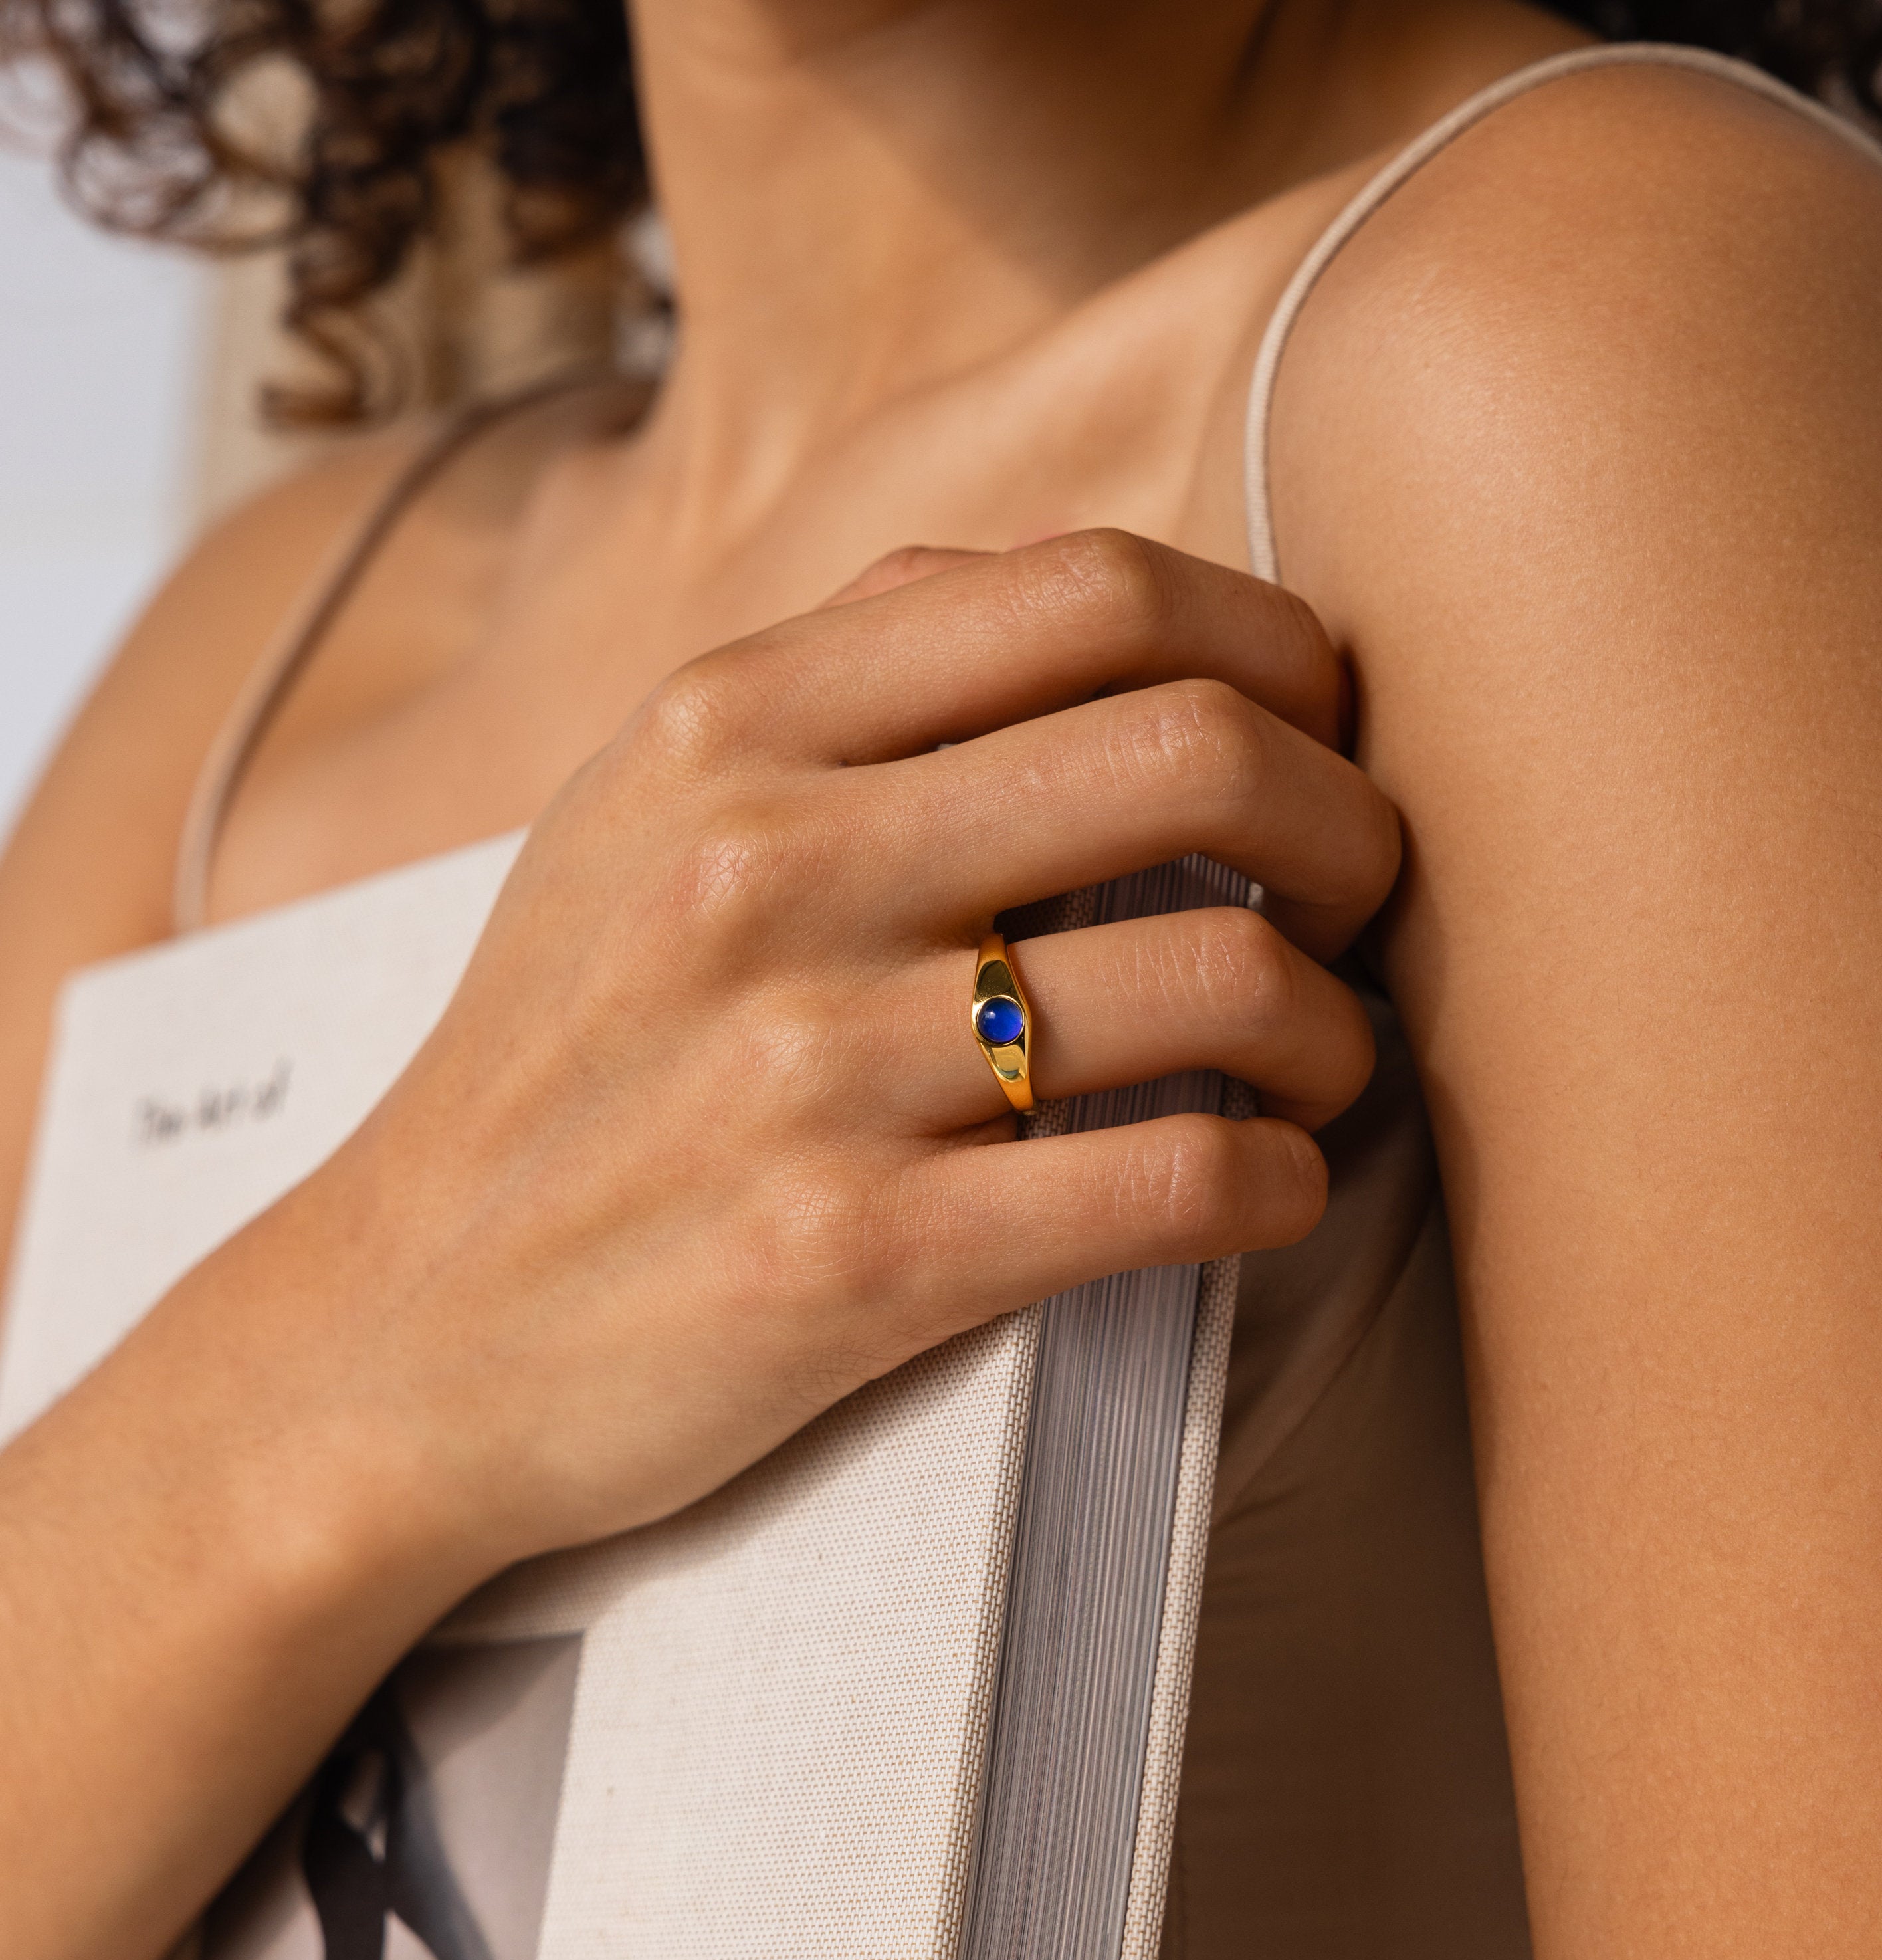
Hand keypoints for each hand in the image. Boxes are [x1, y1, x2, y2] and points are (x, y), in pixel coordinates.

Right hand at [256, 530, 1399, 1577]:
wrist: (398, 1329)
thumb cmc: (565, 1057)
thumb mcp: (641, 818)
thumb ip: (846, 688)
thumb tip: (1103, 608)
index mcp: (726, 723)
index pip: (1090, 589)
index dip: (1270, 639)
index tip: (1318, 722)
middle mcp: (765, 867)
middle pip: (1194, 753)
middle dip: (1349, 820)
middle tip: (1365, 890)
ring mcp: (805, 1070)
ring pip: (1222, 984)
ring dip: (1335, 1025)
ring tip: (1325, 1057)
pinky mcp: (849, 1261)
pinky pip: (1174, 1184)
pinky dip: (1280, 1178)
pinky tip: (1270, 1180)